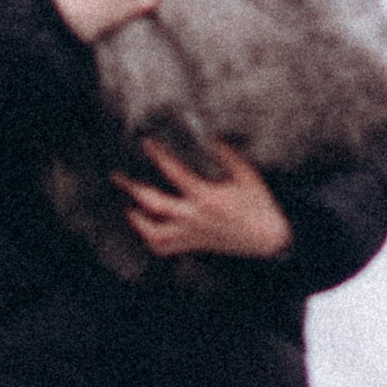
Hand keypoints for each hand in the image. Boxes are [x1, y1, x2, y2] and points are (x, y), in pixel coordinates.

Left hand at [121, 136, 292, 260]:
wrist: (269, 240)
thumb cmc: (260, 206)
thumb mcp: (247, 175)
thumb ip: (228, 156)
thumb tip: (212, 137)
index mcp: (206, 197)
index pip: (174, 173)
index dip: (158, 156)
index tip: (146, 144)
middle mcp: (194, 217)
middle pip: (153, 203)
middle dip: (132, 188)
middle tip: (117, 176)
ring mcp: (192, 234)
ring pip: (153, 232)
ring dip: (137, 219)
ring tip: (128, 206)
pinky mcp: (194, 244)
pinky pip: (165, 248)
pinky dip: (151, 239)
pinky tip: (146, 229)